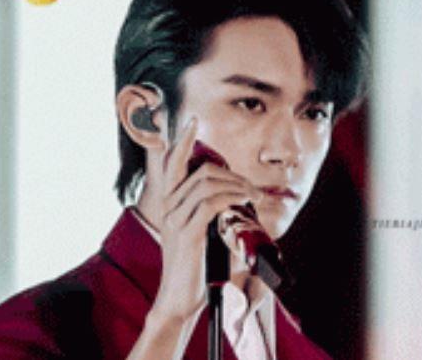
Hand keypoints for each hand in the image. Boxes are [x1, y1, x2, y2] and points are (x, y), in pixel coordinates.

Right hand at [150, 117, 261, 321]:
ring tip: (252, 195)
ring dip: (236, 185)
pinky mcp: (186, 233)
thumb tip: (239, 200)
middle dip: (228, 171)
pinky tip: (244, 202)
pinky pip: (211, 203)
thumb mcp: (200, 233)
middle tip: (250, 185)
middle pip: (198, 171)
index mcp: (170, 203)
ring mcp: (175, 219)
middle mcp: (169, 206)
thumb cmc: (194, 265)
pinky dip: (231, 197)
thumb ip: (212, 213)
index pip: (171, 163)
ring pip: (206, 184)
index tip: (193, 122)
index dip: (182, 141)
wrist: (180, 298)